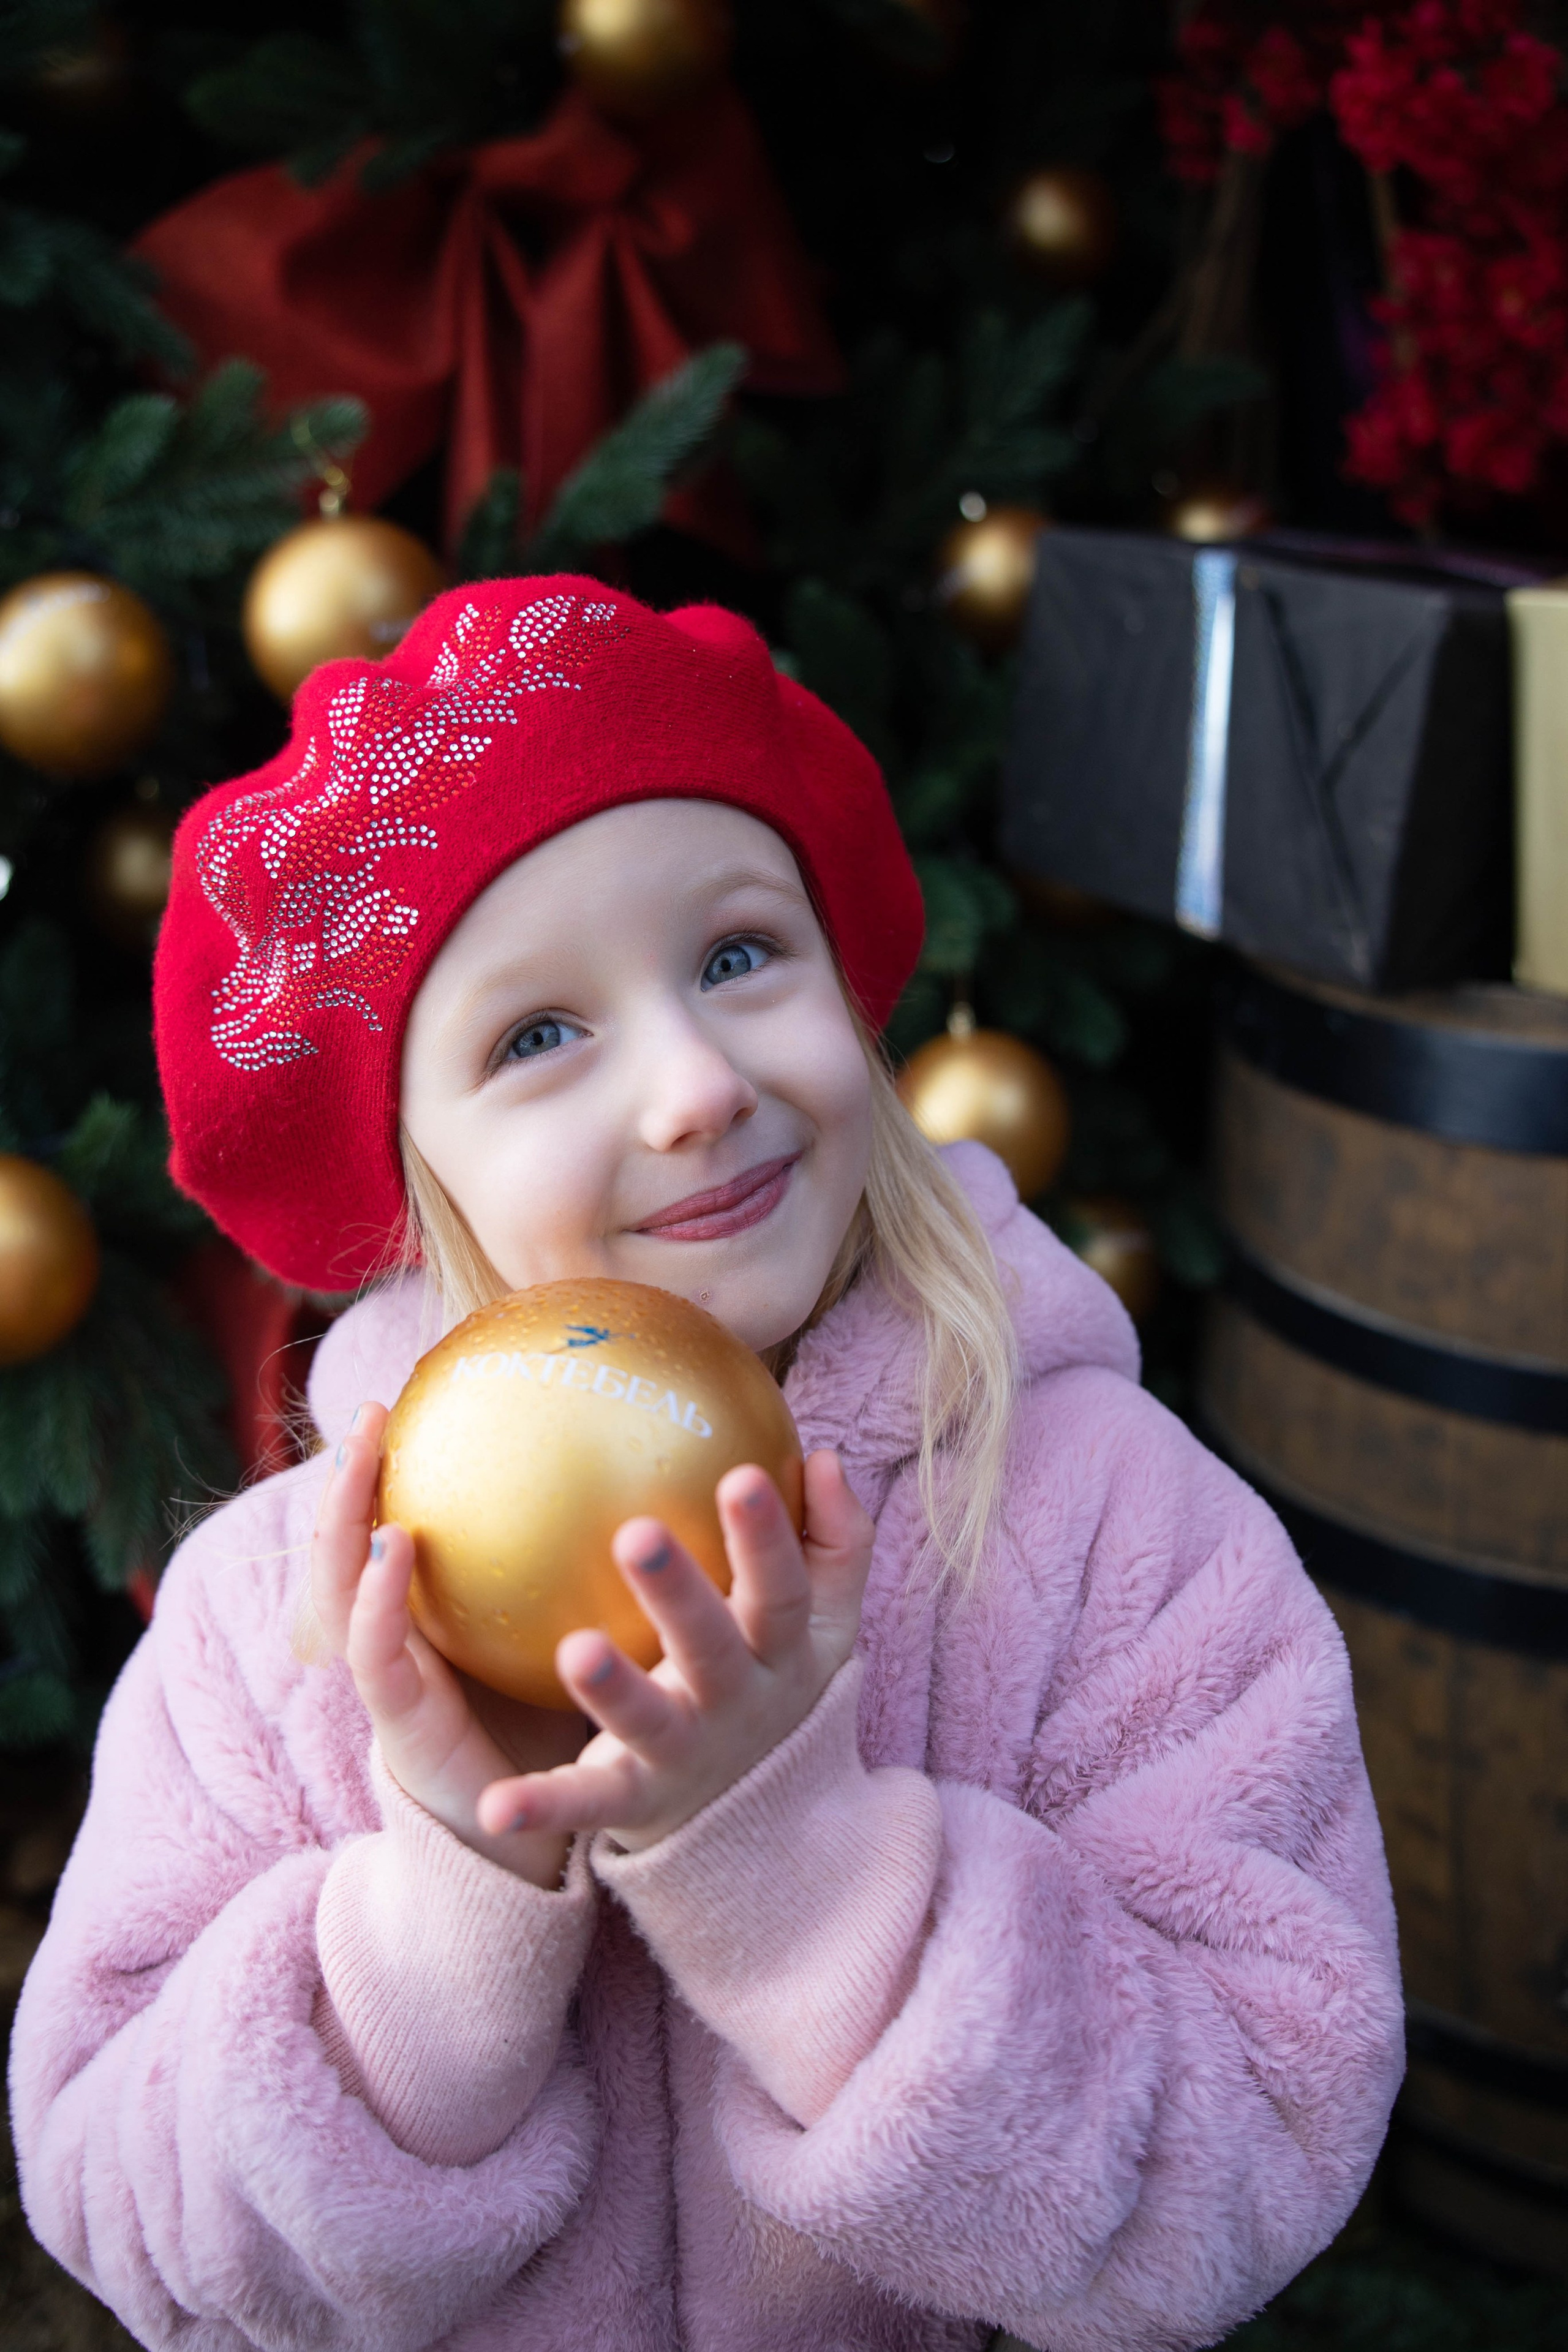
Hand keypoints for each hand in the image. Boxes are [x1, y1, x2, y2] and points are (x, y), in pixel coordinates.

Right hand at [311, 1405, 586, 1887]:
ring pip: (342, 1603)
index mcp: (430, 1623)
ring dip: (348, 1542)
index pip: (389, 1531)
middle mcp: (396, 1645)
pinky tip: (392, 1558)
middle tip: (366, 1419)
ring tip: (371, 1471)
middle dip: (343, 1489)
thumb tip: (649, 1474)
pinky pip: (376, 1661)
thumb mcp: (567, 1640)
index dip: (381, 1470)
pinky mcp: (399, 1732)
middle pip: (345, 1554)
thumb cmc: (552, 1731)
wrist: (527, 1844)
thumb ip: (585, 1571)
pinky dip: (374, 1606)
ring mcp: (388, 1688)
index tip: (397, 1398)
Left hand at [473, 1451, 873, 1855]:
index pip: (782, 1590)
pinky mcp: (636, 1801)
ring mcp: (686, 1753)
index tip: (740, 1477)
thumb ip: (835, 1542)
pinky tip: (491, 1805)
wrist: (772, 1817)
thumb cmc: (776, 1675)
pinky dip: (541, 1806)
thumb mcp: (824, 1622)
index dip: (767, 1538)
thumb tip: (825, 1458)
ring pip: (650, 1721)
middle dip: (679, 1593)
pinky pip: (585, 1800)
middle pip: (712, 1646)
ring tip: (574, 1650)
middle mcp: (738, 1702)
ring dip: (614, 1690)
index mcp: (782, 1652)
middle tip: (637, 1533)